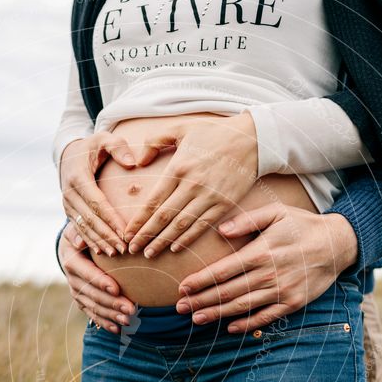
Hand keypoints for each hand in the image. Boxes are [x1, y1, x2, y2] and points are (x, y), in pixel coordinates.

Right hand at [58, 223, 135, 332]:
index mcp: (71, 260)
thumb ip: (83, 231)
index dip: (100, 282)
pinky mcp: (82, 300)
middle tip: (131, 309)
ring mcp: (76, 291)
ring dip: (111, 315)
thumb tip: (80, 241)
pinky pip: (92, 314)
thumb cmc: (86, 231)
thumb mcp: (82, 226)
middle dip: (111, 303)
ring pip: (93, 306)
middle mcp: (71, 278)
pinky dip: (104, 322)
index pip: (86, 273)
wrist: (76, 243)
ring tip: (128, 320)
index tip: (116, 289)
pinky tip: (118, 329)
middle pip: (92, 294)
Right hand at [60, 132, 137, 256]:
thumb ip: (118, 147)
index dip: (111, 219)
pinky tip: (101, 252)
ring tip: (115, 253)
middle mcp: (69, 192)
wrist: (69, 154)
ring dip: (99, 242)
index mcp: (78, 177)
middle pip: (90, 219)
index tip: (125, 232)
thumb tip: (132, 162)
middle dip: (107, 235)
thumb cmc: (92, 147)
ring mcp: (66, 204)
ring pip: (83, 227)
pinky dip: (90, 241)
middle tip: (124, 248)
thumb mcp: (104, 139)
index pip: (97, 202)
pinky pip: (79, 229)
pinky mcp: (68, 211)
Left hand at [123, 112, 257, 257]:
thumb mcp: (181, 128)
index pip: (153, 201)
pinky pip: (202, 225)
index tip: (127, 233)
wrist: (253, 138)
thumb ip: (155, 140)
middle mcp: (192, 184)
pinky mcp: (224, 204)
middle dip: (146, 235)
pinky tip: (175, 248)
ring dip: (163, 241)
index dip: (138, 220)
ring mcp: (209, 196)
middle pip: (164, 217)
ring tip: (150, 253)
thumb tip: (139, 161)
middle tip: (133, 249)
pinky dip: (188, 238)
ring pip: (181, 225)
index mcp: (179, 167)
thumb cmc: (214, 133)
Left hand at [176, 204, 358, 332]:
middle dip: (201, 300)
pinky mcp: (291, 303)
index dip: (200, 281)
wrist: (337, 244)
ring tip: (196, 319)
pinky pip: (265, 317)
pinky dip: (247, 324)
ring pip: (242, 306)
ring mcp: (280, 292)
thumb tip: (221, 230)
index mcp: (260, 253)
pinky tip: (229, 328)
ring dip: (216, 314)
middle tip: (180, 308)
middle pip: (227, 292)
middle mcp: (268, 275)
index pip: (223, 271)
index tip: (182, 288)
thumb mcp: (276, 212)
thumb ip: (247, 221)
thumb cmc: (301, 225)